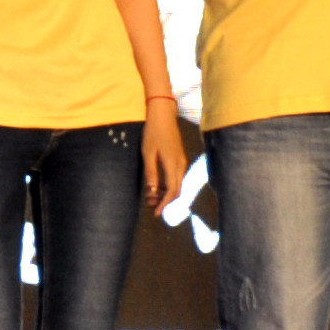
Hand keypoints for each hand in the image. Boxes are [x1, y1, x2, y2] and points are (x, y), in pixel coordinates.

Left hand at [138, 98, 189, 214]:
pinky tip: (156, 186)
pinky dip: (167, 185)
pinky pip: (176, 177)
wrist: (163, 116)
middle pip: (177, 191)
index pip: (172, 191)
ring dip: (165, 194)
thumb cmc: (153, 133)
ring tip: (150, 197)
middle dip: (164, 201)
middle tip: (149, 206)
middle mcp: (181, 165)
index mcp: (173, 164)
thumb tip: (152, 191)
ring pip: (177, 184)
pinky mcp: (180, 158)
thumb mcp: (148, 153)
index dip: (164, 204)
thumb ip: (151, 172)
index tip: (156, 213)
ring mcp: (182, 161)